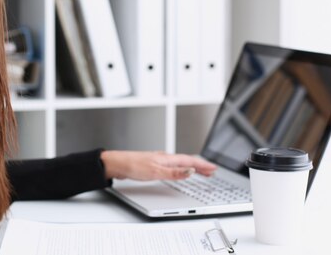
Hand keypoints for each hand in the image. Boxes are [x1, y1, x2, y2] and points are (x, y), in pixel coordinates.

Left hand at [100, 150, 216, 180]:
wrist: (117, 164)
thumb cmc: (133, 165)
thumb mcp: (156, 172)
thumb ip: (174, 173)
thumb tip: (190, 171)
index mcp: (167, 158)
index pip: (189, 161)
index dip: (202, 165)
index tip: (213, 168)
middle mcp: (164, 158)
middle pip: (187, 161)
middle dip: (200, 166)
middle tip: (211, 172)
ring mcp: (159, 161)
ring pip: (180, 163)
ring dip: (192, 167)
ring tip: (200, 172)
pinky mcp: (153, 165)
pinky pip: (173, 166)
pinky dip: (181, 169)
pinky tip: (179, 171)